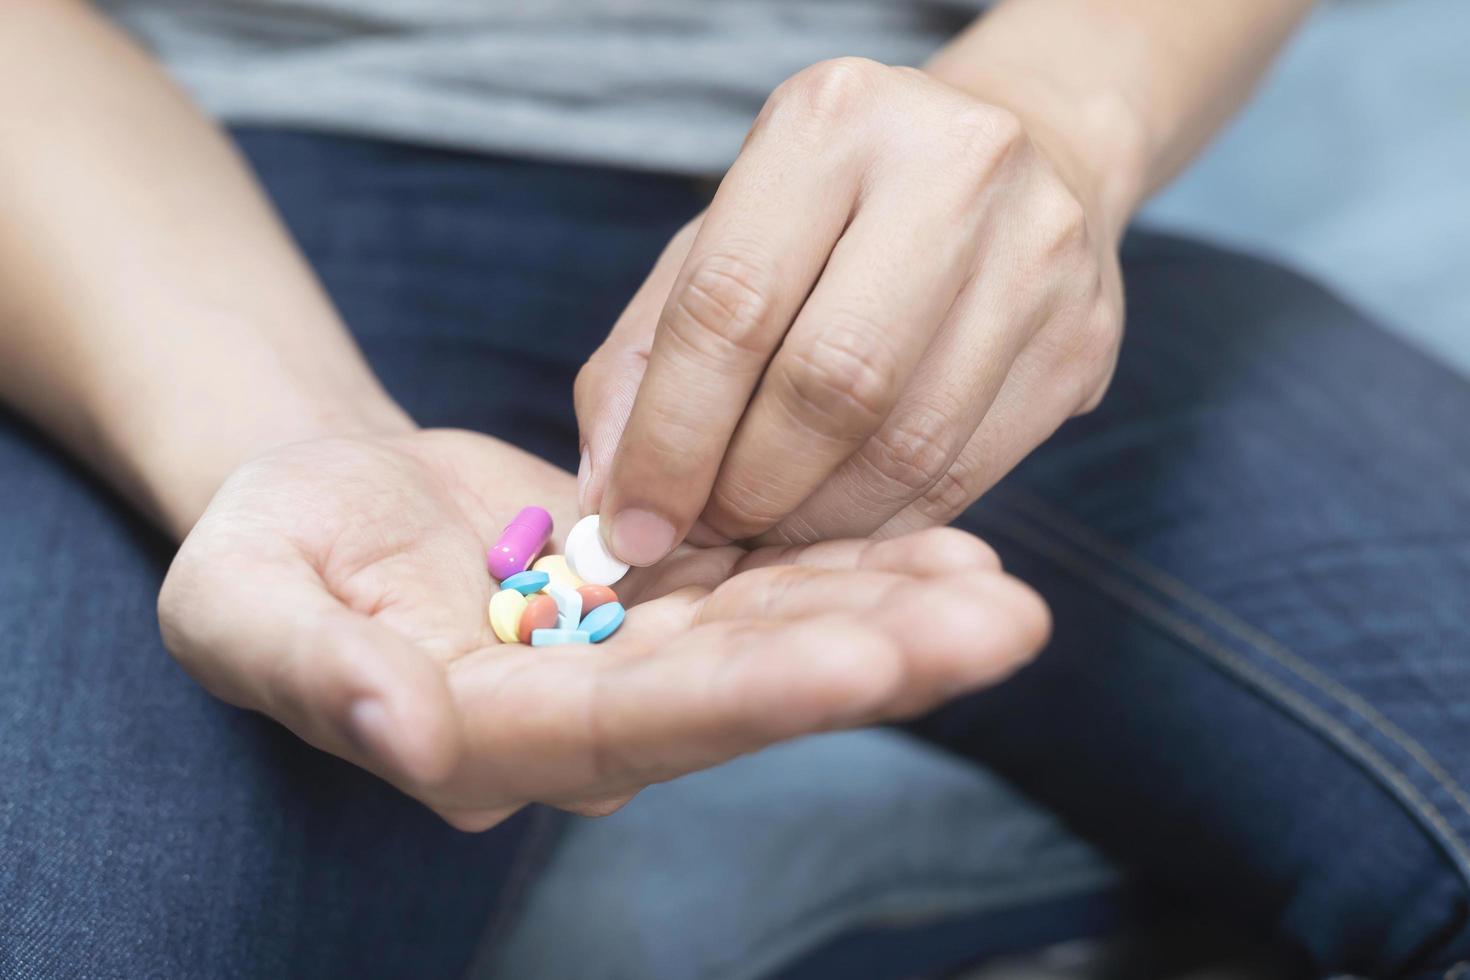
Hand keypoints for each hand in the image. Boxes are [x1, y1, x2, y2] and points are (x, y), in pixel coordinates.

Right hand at [159, 429, 1048, 828]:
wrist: (323, 501)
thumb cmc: (264, 554)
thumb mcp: (244, 602)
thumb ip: (314, 671)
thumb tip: (405, 733)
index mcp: (484, 735)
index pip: (625, 727)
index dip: (745, 697)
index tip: (866, 663)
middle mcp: (581, 721)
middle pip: (738, 697)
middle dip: (868, 662)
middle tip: (999, 628)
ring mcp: (631, 663)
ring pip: (776, 643)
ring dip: (891, 617)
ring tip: (999, 591)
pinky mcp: (663, 603)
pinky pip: (769, 588)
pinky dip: (855, 568)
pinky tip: (948, 550)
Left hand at [575, 57, 1123, 562]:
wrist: (1030, 160)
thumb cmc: (840, 213)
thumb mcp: (725, 240)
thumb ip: (647, 359)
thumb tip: (612, 502)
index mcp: (831, 121)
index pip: (730, 303)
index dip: (670, 435)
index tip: (634, 522)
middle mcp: (952, 169)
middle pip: (831, 384)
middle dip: (747, 488)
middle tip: (705, 532)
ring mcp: (1037, 255)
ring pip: (907, 447)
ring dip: (814, 522)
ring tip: (763, 533)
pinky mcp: (1083, 339)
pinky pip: (965, 475)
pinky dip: (882, 525)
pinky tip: (837, 525)